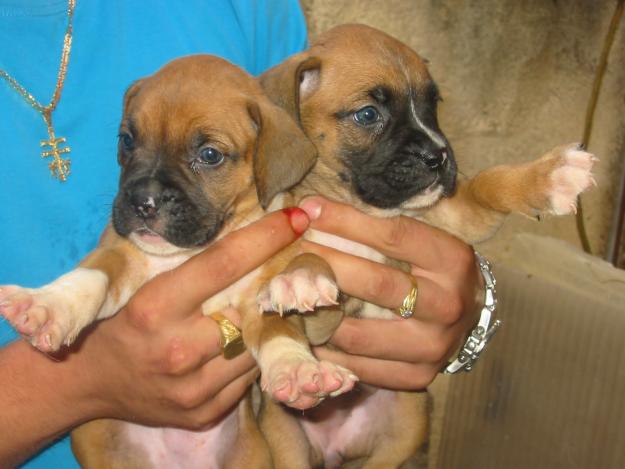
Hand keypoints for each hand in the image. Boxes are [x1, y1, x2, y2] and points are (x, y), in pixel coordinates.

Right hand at [0, 208, 308, 465]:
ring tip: (278, 300)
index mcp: (154, 307)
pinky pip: (249, 375)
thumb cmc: (114, 319)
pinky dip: (256, 352)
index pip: (223, 263)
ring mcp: (193, 388)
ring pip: (258, 344)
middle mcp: (176, 350)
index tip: (297, 217)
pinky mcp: (204, 413)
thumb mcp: (137, 280)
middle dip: (280, 280)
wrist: (86, 382)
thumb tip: (243, 226)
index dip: (265, 236)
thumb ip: (185, 259)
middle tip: (300, 260)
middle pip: (251, 307)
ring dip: (272, 320)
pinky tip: (253, 337)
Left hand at [299, 197, 481, 389]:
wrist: (469, 313)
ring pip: (359, 334)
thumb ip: (375, 227)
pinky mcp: (417, 376)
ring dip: (317, 315)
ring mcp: (433, 346)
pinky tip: (306, 332)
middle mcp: (447, 305)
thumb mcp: (420, 239)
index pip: (394, 236)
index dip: (347, 222)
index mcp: (452, 261)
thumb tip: (311, 210)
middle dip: (327, 266)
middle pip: (376, 284)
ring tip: (291, 297)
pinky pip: (359, 366)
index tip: (310, 211)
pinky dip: (326, 349)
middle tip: (295, 255)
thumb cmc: (432, 266)